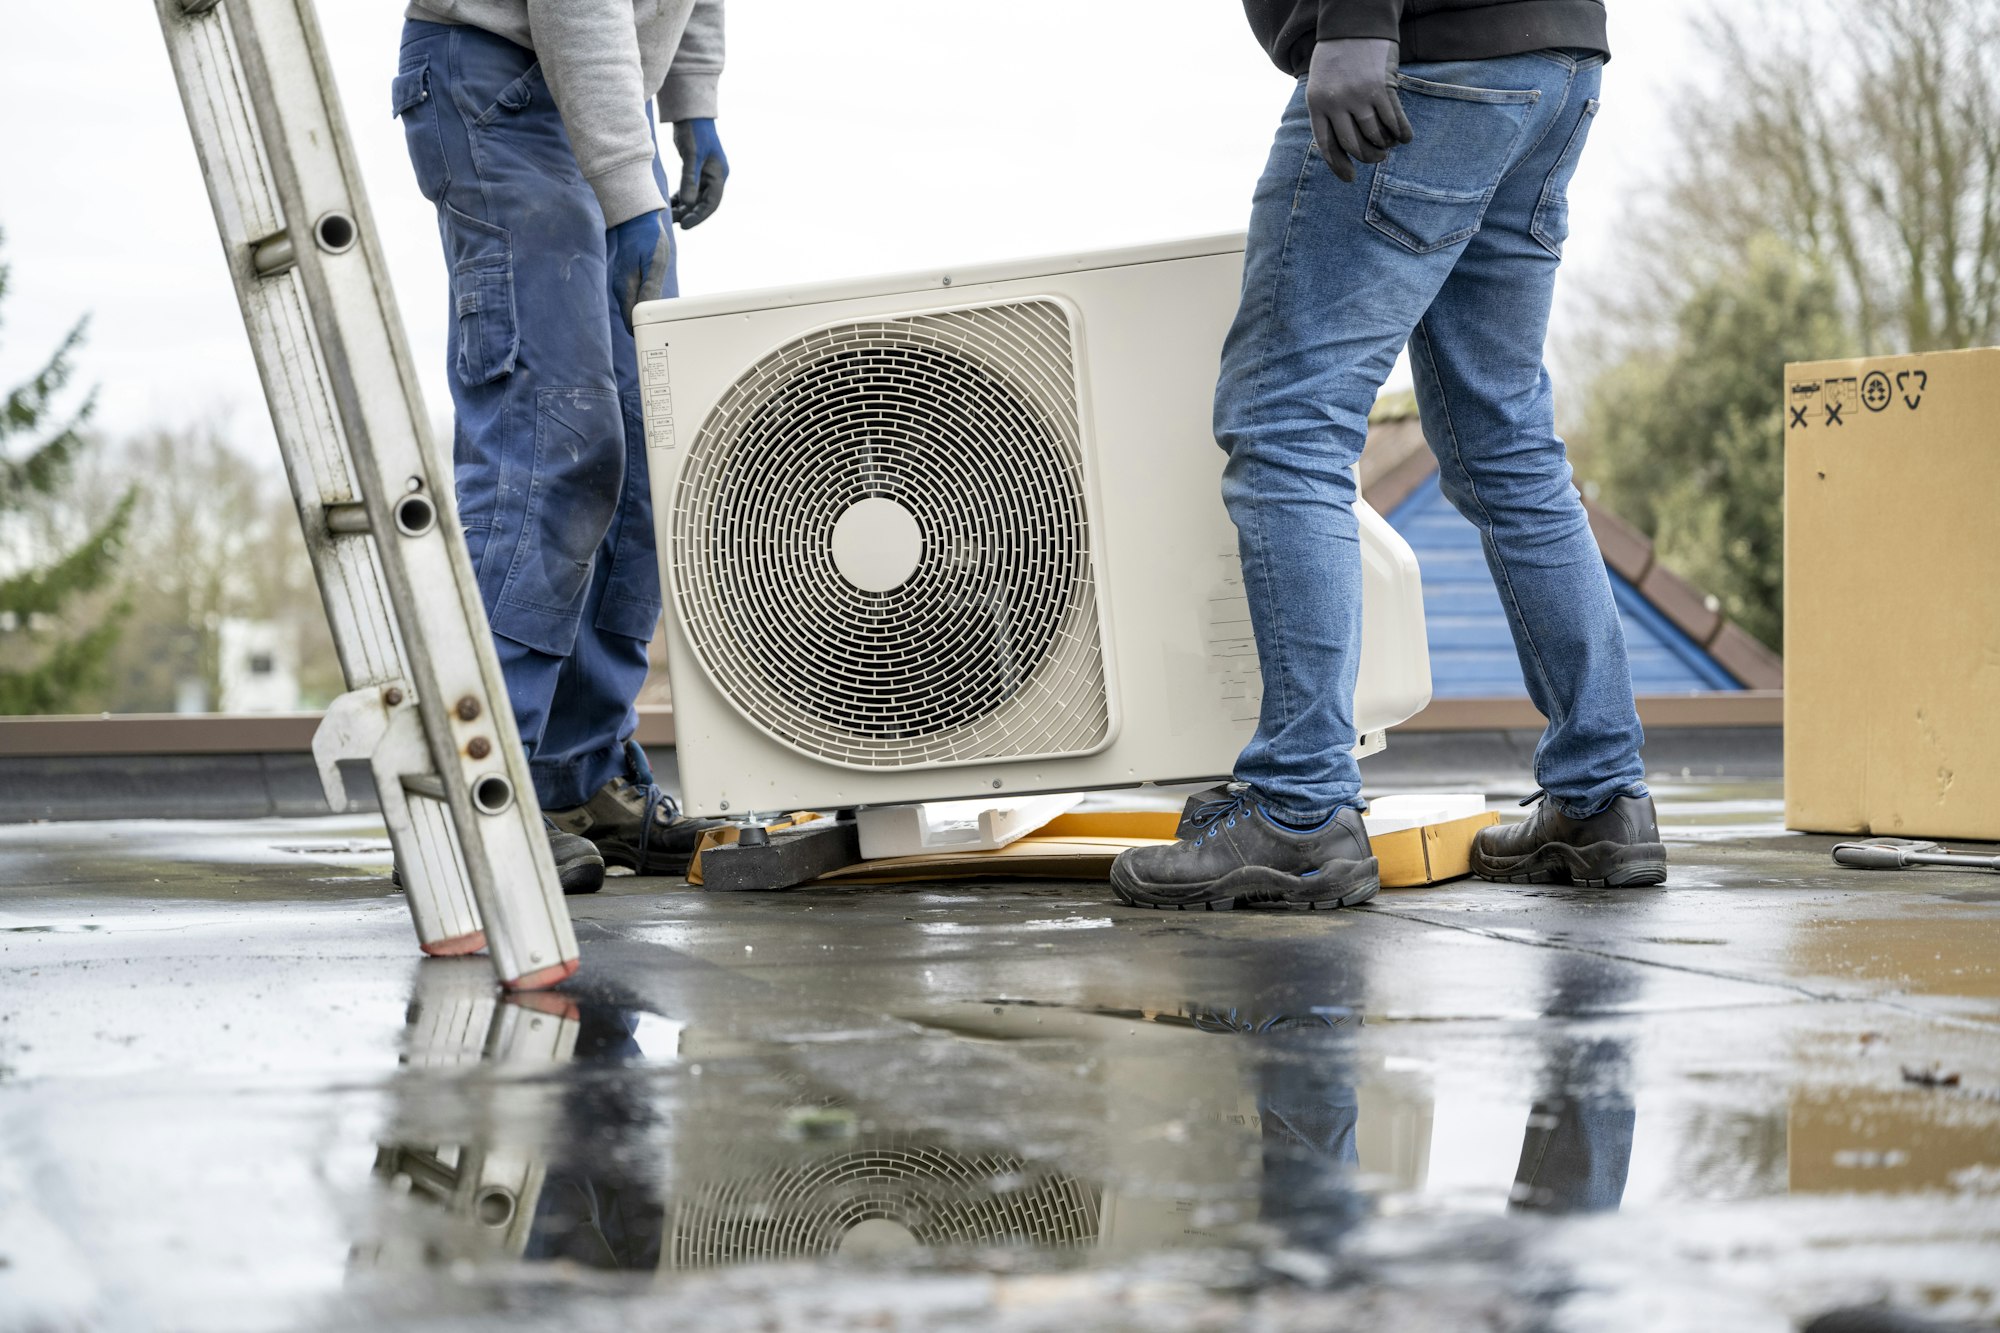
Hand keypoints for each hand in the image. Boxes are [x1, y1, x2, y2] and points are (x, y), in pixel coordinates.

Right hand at [607, 208, 673, 332]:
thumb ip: (650, 287)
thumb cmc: (648, 238)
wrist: (637, 221)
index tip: (658, 339)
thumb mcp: (655, 262)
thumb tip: (647, 311)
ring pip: (633, 312)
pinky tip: (656, 308)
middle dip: (645, 329)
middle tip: (665, 335)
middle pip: (631, 320)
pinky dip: (644, 308)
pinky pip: (634, 302)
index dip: (643, 333)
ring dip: (645, 319)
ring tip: (663, 326)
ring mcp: (623, 286)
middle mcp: (621, 290)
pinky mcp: (627, 282)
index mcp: (626, 288)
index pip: (631, 322)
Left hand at [671, 118, 727, 227]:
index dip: (699, 216)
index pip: (711, 203)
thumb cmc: (694, 132)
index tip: (684, 226)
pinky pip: (690, 189)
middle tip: (672, 223)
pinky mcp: (696, 169)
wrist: (691, 112)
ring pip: (695, 197)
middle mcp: (715, 176)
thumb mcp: (691, 156)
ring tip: (669, 216)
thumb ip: (689, 179)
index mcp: (719, 175)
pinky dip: (681, 197)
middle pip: (703, 202)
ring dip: (684, 207)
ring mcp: (706, 173)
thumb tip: (688, 204)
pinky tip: (670, 203)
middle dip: (689, 214)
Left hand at [1306, 38, 1413, 182]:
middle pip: (1353, 144)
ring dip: (1384, 145)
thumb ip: (1328, 113)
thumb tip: (1343, 149)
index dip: (1339, 166)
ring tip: (1388, 145)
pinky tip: (1404, 137)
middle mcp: (1336, 103)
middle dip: (1367, 156)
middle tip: (1377, 157)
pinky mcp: (1382, 88)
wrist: (1354, 25)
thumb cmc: (1337, 59)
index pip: (1327, 145)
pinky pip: (1394, 120)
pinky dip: (1401, 133)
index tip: (1350, 178)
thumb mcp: (1321, 86)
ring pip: (1374, 135)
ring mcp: (1360, 96)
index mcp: (1317, 104)